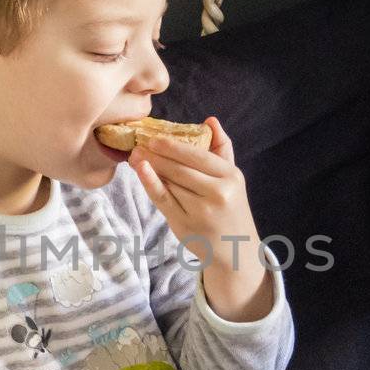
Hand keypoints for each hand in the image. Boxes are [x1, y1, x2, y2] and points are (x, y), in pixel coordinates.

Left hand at [128, 116, 258, 260]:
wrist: (235, 249)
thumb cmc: (230, 208)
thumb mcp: (233, 178)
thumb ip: (221, 148)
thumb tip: (210, 120)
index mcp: (231, 176)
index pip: (198, 156)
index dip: (173, 146)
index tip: (154, 137)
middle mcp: (218, 193)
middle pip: (181, 169)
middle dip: (156, 154)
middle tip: (137, 144)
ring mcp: (201, 211)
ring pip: (170, 183)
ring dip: (150, 167)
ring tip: (135, 156)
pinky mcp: (186, 224)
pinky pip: (164, 200)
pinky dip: (150, 184)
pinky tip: (140, 171)